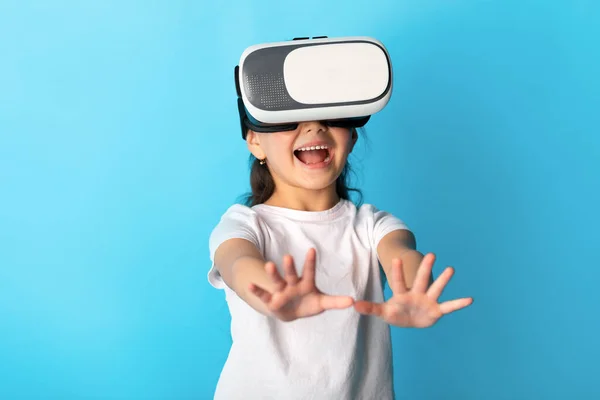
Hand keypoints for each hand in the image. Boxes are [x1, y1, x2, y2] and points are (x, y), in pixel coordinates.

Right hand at [248, 248, 353, 321]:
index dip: (310, 261)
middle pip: (291, 274)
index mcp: (305, 283)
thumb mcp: (322, 303)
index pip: (309, 271)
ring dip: (273, 273)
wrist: (290, 311)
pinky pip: (264, 294)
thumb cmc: (308, 303)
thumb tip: (354, 301)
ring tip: (269, 265)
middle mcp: (292, 284)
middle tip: (288, 257)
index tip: (311, 249)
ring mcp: (281, 291)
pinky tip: (250, 285)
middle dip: (290, 267)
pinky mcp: (271, 300)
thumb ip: (335, 302)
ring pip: (277, 280)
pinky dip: (257, 290)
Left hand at [354, 253, 472, 327]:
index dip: (397, 271)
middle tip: (431, 254)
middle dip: (425, 268)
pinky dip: (458, 303)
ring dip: (443, 280)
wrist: (410, 319)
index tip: (395, 258)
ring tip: (451, 268)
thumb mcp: (383, 312)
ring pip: (436, 288)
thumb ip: (370, 308)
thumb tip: (353, 305)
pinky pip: (449, 306)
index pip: (398, 281)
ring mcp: (428, 300)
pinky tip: (470, 299)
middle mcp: (417, 293)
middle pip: (421, 279)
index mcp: (402, 293)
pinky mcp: (436, 310)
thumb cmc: (396, 313)